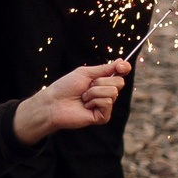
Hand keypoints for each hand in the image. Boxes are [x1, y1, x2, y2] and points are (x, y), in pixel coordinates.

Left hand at [14, 59, 130, 143]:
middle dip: (100, 81)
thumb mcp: (85, 73)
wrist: (54, 102)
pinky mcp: (103, 116)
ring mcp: (105, 106)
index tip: (120, 66)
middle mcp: (106, 94)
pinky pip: (107, 102)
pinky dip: (94, 100)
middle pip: (119, 82)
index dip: (124, 68)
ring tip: (83, 97)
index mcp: (103, 82)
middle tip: (87, 86)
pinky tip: (85, 105)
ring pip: (113, 92)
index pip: (121, 74)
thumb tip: (122, 61)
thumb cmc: (66, 87)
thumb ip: (104, 69)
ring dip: (94, 91)